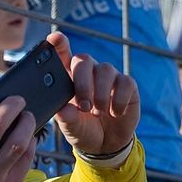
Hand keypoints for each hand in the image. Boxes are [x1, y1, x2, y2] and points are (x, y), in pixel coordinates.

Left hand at [47, 32, 139, 155]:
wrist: (106, 144)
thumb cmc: (83, 130)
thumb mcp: (71, 128)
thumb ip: (66, 119)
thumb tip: (64, 111)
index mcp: (68, 79)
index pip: (62, 56)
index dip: (58, 45)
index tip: (54, 38)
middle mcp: (88, 73)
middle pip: (84, 60)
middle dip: (82, 82)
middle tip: (84, 106)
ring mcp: (108, 77)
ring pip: (105, 69)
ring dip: (100, 93)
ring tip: (97, 112)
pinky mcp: (127, 85)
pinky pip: (125, 82)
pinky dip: (119, 100)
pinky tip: (114, 113)